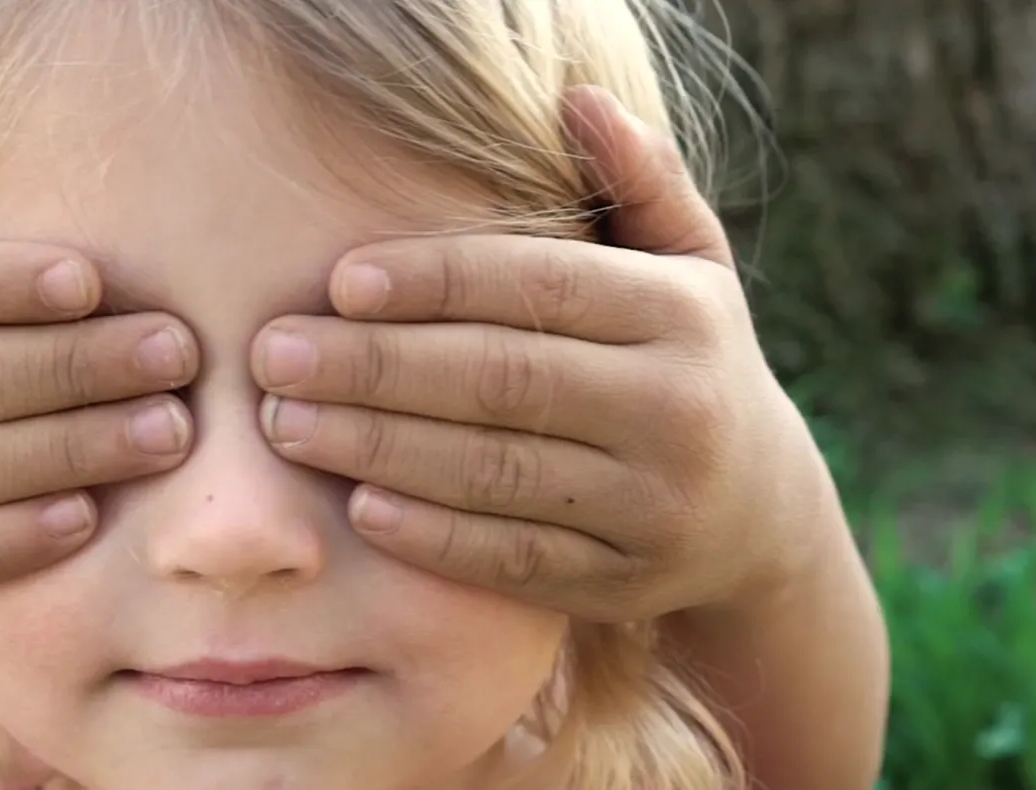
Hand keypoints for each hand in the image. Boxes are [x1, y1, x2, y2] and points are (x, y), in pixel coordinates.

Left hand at [251, 86, 830, 621]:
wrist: (760, 515)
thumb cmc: (686, 359)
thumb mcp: (689, 264)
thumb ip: (636, 180)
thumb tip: (576, 101)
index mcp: (681, 316)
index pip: (540, 288)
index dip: (434, 281)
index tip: (338, 282)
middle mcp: (675, 410)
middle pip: (502, 380)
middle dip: (375, 368)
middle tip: (275, 355)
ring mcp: (651, 506)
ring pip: (495, 472)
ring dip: (376, 448)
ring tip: (286, 422)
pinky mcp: (621, 584)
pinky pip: (512, 559)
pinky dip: (432, 536)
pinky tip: (359, 506)